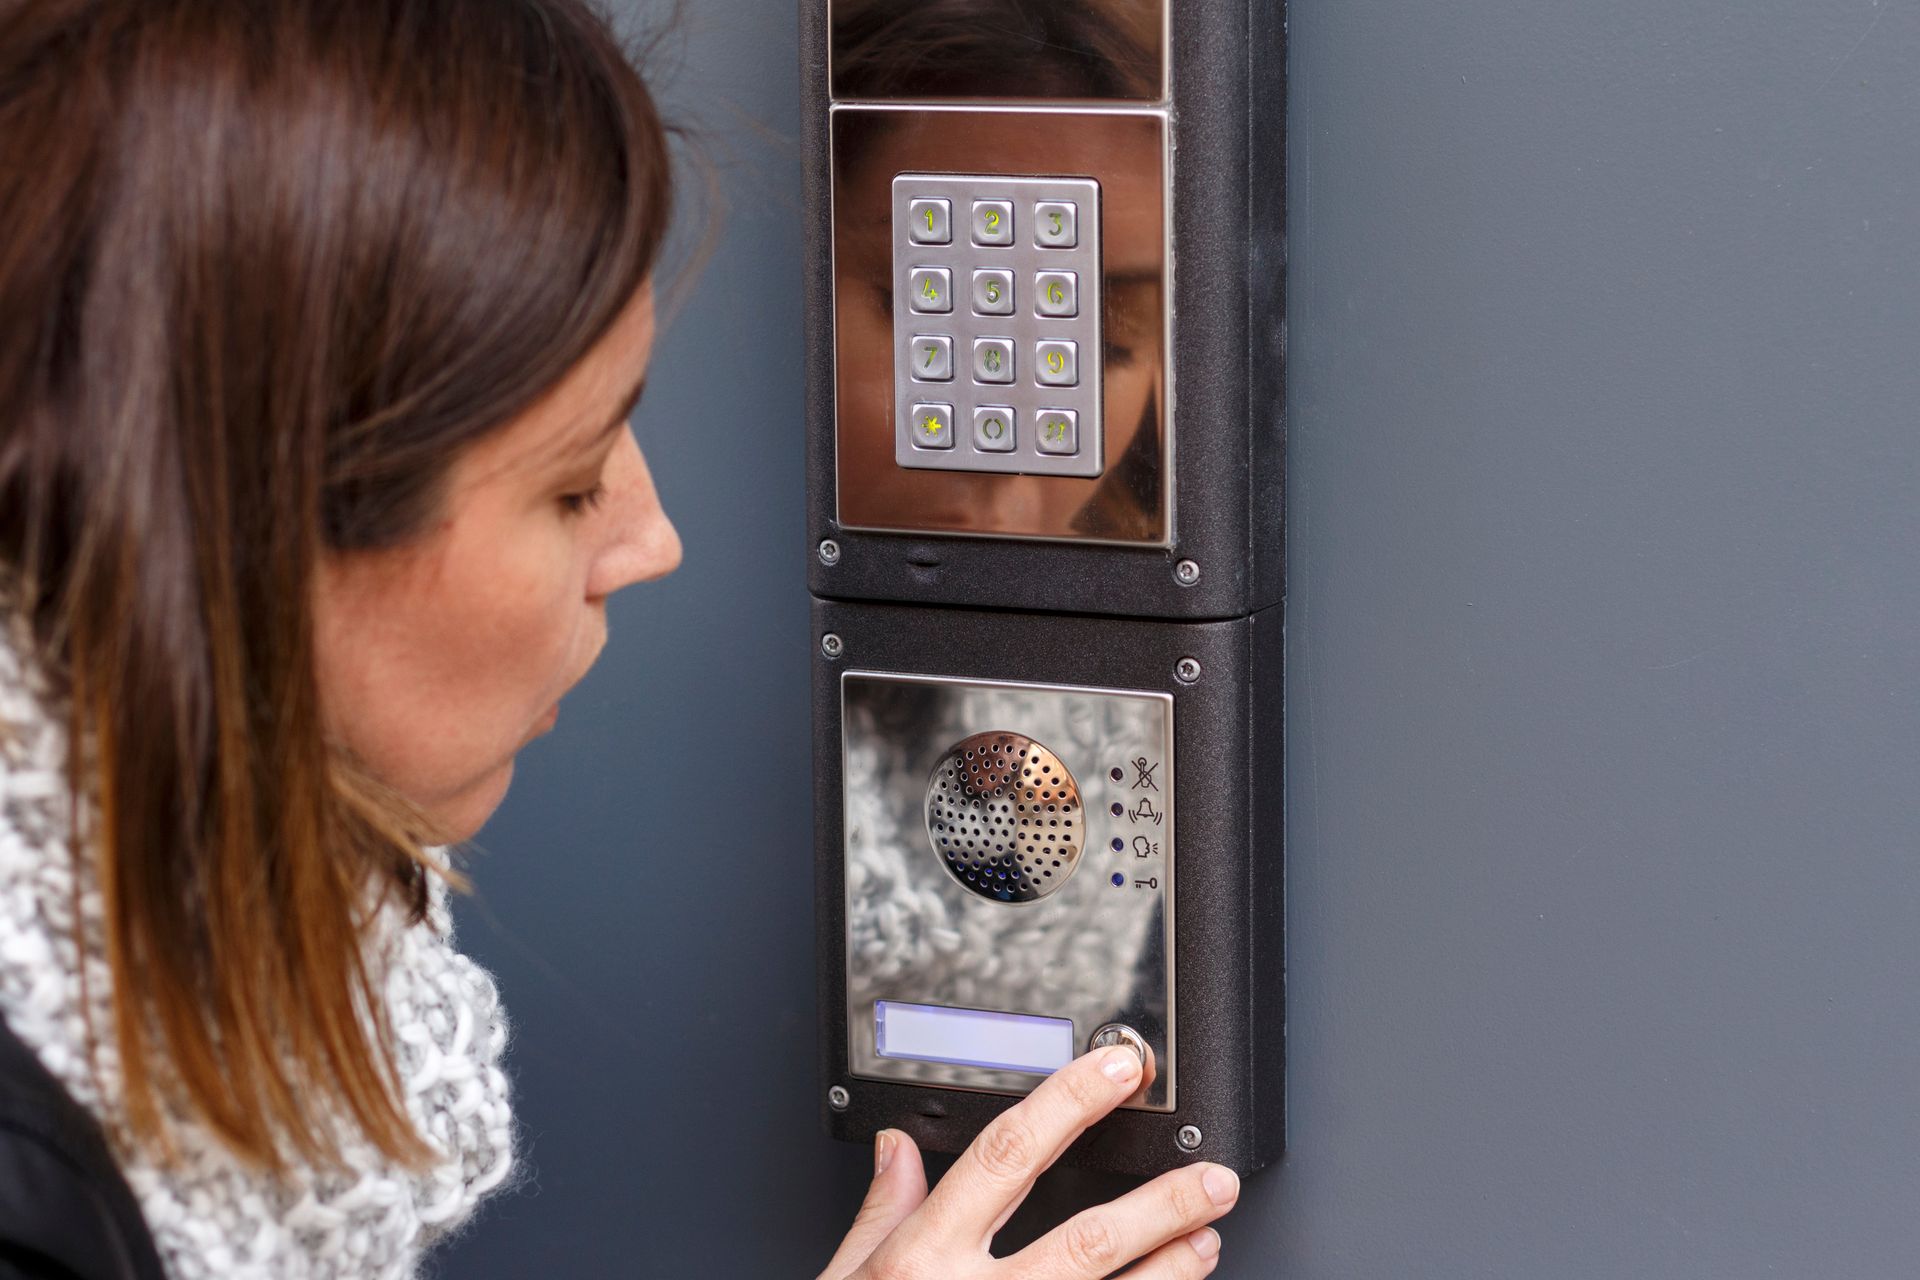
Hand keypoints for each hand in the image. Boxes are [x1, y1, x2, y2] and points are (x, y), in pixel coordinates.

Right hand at [818, 1046, 1238, 1278]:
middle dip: (1161, 1204)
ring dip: (1171, 1270)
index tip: (1116, 1072)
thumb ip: (881, 1212)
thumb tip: (898, 1147)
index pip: (1009, 1157)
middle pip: (1089, 1239)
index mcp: (925, 1257)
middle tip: (1211, 1177)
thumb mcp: (845, 1279)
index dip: (1070, 1105)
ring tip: (1207, 1240)